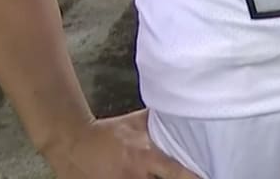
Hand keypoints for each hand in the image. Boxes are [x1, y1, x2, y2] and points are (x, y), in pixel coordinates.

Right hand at [44, 109, 200, 178]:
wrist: (71, 142)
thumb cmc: (106, 132)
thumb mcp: (133, 122)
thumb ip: (157, 120)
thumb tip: (180, 108)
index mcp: (146, 157)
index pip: (177, 173)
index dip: (194, 178)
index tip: (208, 177)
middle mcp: (137, 177)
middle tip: (193, 177)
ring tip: (160, 177)